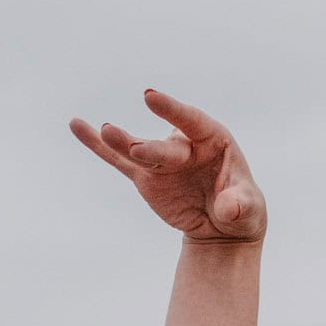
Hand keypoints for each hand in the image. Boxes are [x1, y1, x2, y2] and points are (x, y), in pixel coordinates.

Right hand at [69, 89, 266, 244]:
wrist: (223, 228)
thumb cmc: (243, 210)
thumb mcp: (249, 211)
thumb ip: (240, 205)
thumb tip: (229, 207)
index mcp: (213, 139)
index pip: (192, 120)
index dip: (171, 109)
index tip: (149, 96)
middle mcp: (185, 144)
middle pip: (165, 146)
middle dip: (152, 150)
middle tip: (136, 150)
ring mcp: (163, 160)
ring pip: (138, 151)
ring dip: (120, 143)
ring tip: (103, 132)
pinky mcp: (146, 176)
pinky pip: (119, 161)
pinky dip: (97, 147)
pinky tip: (76, 126)